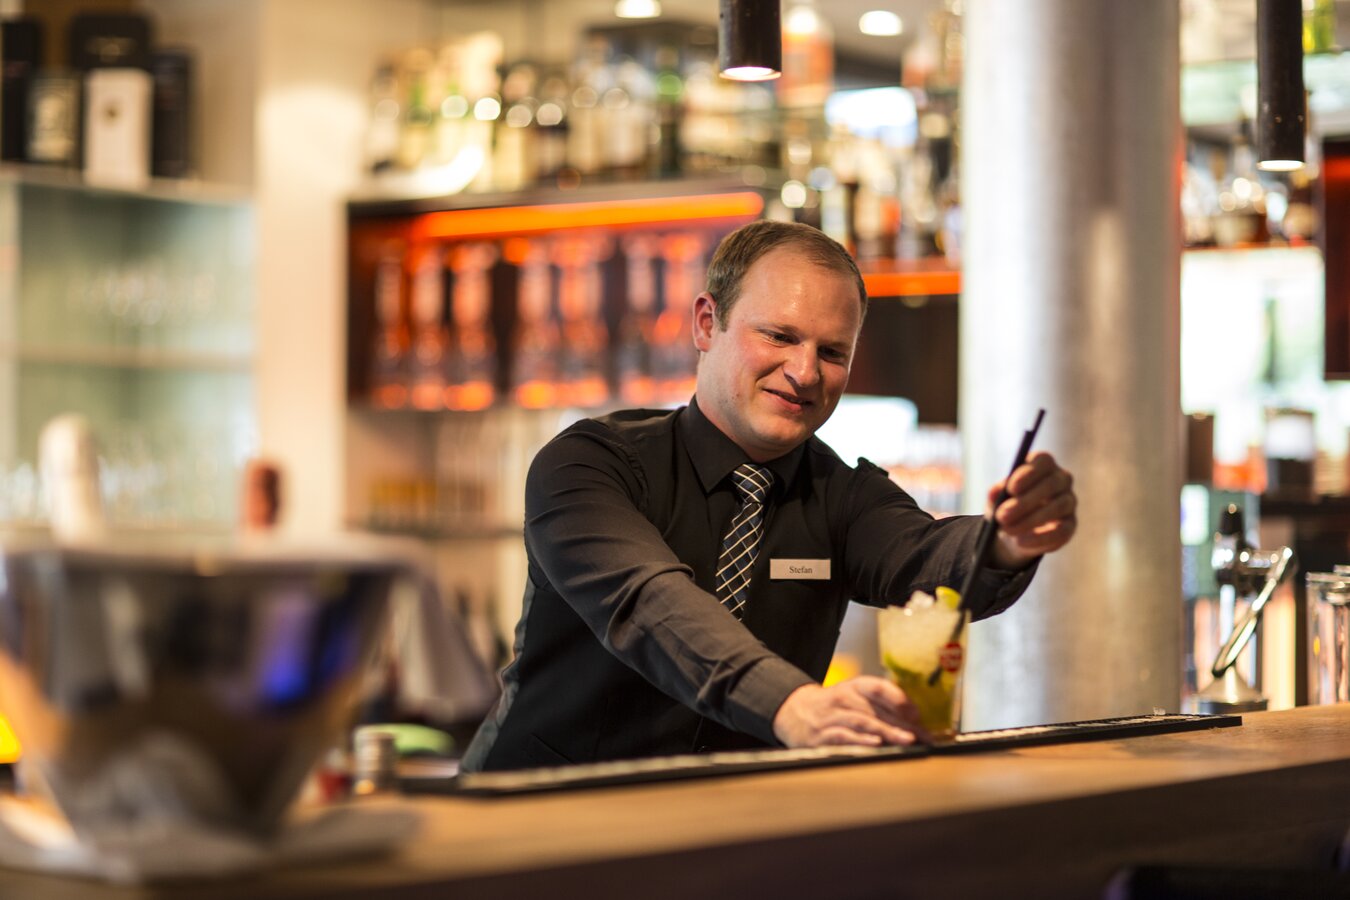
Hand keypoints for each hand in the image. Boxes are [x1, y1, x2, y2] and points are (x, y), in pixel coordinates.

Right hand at [772, 676, 929, 748]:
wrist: (793, 711)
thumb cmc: (832, 706)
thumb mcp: (852, 695)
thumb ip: (879, 704)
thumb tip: (913, 720)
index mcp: (854, 686)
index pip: (879, 688)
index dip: (900, 700)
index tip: (917, 715)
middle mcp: (843, 698)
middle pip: (877, 709)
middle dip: (903, 724)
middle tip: (923, 736)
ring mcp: (832, 716)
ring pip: (863, 721)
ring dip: (887, 731)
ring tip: (906, 740)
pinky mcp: (822, 735)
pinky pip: (843, 736)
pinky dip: (860, 740)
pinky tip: (875, 744)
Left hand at [988, 450, 1076, 569]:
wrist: (1013, 531)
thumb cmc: (1005, 505)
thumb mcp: (995, 499)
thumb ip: (995, 493)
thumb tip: (996, 491)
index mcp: (1042, 465)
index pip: (1043, 461)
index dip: (1028, 473)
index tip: (1011, 488)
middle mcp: (1061, 479)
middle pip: (1051, 484)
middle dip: (1025, 501)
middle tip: (1003, 515)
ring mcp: (1069, 501)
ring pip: (1058, 507)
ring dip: (1030, 520)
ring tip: (1007, 530)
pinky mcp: (1070, 524)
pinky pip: (1061, 531)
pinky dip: (1039, 538)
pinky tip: (1020, 542)